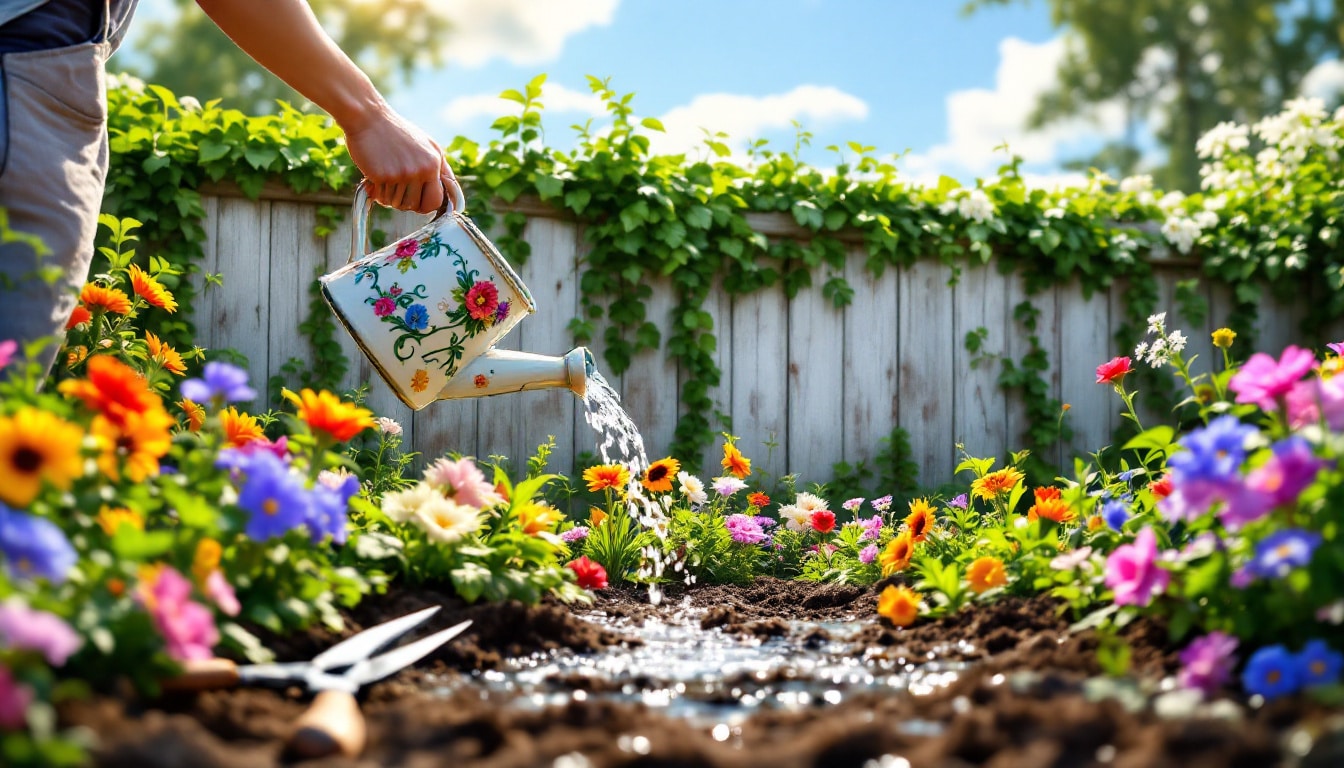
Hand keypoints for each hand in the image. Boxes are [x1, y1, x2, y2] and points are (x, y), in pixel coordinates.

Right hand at [341, 104, 459, 214]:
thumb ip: (440, 167)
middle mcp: (420, 170)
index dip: (425, 206)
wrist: (368, 118)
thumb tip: (449, 190)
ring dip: (389, 197)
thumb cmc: (397, 132)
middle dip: (405, 203)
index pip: (435, 201)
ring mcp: (401, 174)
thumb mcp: (427, 144)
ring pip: (396, 203)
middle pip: (414, 206)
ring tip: (385, 179)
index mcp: (433, 164)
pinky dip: (377, 193)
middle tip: (396, 190)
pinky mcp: (381, 176)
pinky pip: (382, 197)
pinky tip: (375, 179)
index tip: (416, 202)